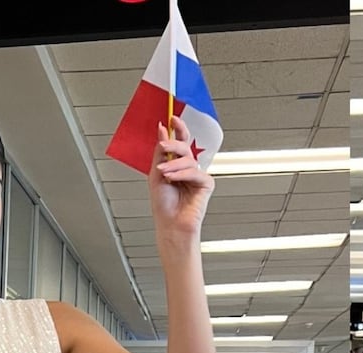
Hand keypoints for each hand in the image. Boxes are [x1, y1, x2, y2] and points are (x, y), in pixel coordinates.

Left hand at [148, 116, 214, 238]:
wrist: (169, 224)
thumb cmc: (163, 204)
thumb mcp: (156, 174)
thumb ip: (160, 153)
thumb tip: (162, 130)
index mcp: (177, 165)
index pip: (180, 142)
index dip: (177, 129)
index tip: (171, 118)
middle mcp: (188, 168)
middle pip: (185, 147)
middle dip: (174, 144)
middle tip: (163, 145)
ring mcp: (198, 175)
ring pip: (188, 159)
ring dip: (172, 165)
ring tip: (163, 173)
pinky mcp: (206, 184)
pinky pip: (195, 172)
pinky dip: (182, 174)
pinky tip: (172, 179)